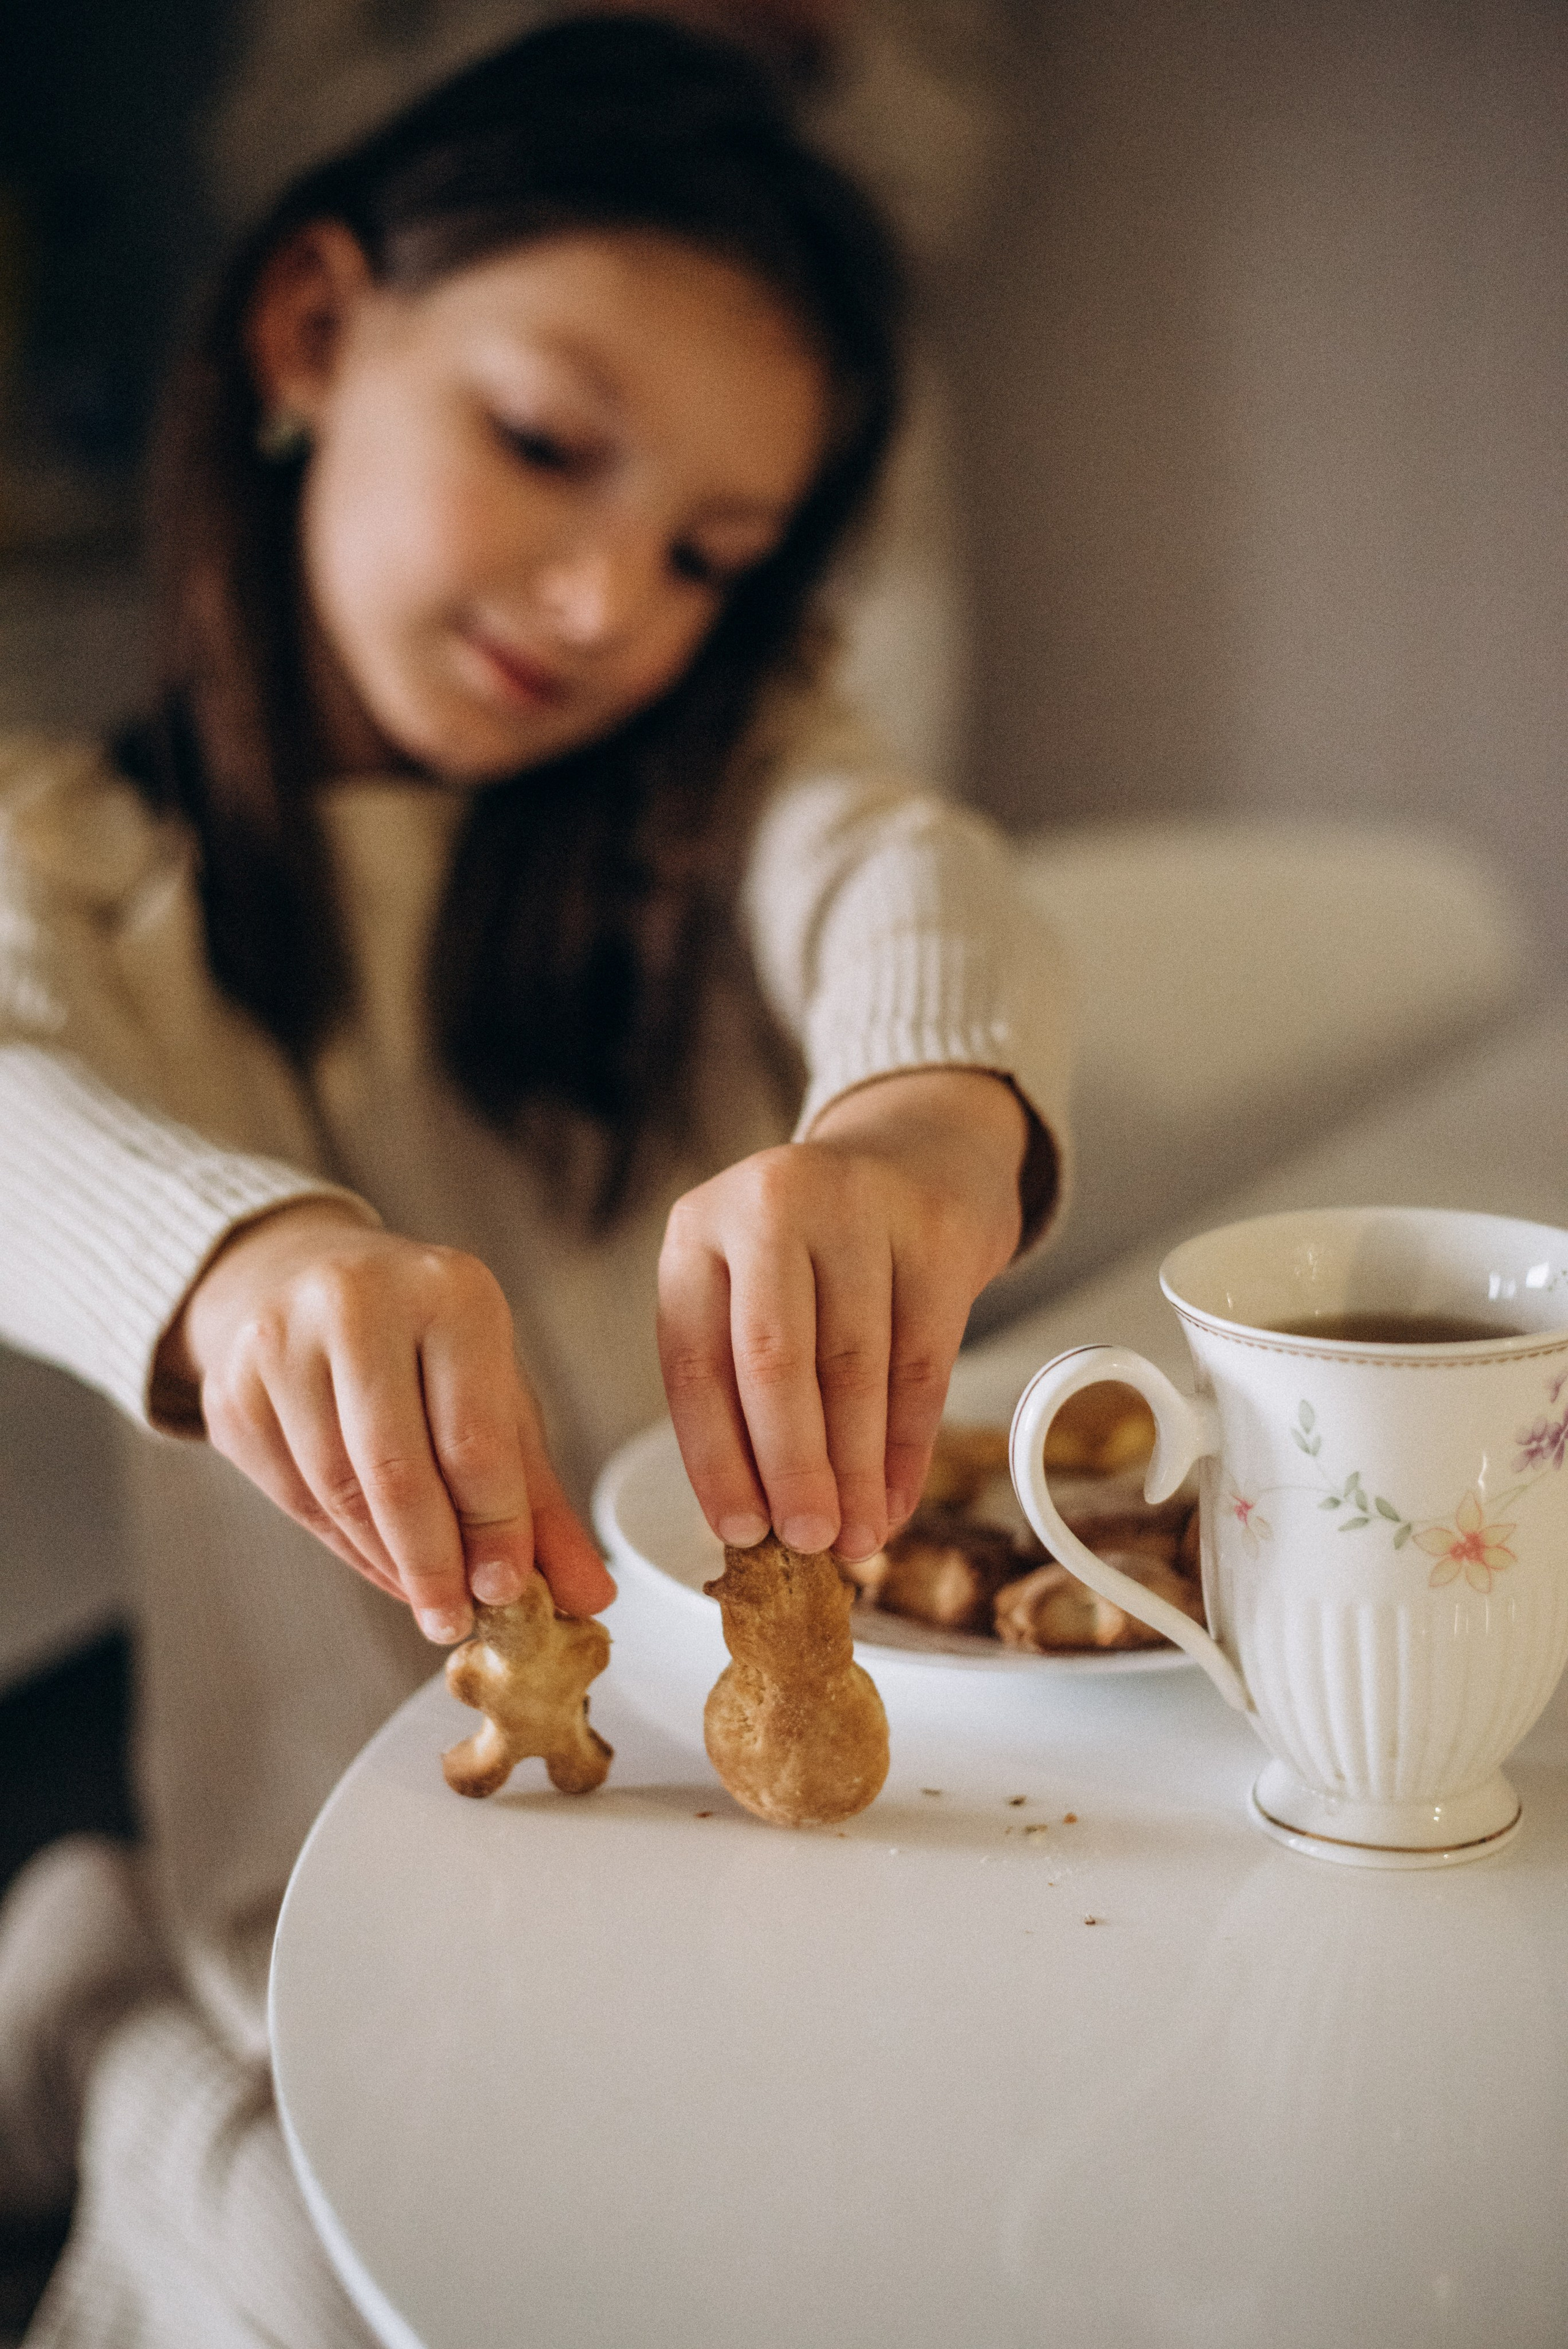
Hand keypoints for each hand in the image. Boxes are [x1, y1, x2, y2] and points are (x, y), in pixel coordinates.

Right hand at [157, 1203, 613, 1640]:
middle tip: (454, 1620)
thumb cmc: (423, 1345)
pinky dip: (343, 1544)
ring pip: (337, 1489)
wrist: (302, 1281)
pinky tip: (379, 1561)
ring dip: (388, 1561)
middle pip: (396, 1469)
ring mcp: (281, 1343)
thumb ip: (538, 1498)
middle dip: (433, 1563)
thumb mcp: (494, 1396)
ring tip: (426, 1598)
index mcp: (450, 1291)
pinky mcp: (232, 1390)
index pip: (474, 1436)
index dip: (494, 1527)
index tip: (507, 1591)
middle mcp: (359, 1301)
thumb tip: (588, 1596)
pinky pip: (292, 1494)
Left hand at [657, 1069, 1028, 1562]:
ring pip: (856, 1369)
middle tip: (808, 1542)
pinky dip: (909, 1445)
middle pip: (776, 1361)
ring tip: (859, 1538)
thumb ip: (739, 1380)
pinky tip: (899, 1496)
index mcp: (699, 1229)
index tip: (737, 1531)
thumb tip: (759, 1515)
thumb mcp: (750, 1286)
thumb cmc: (818, 1249)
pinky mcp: (935, 1231)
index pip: (696, 1361)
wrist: (919, 1156)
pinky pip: (923, 1362)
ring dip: (858, 1470)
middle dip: (793, 1467)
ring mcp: (859, 1208)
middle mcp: (771, 1204)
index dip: (716, 1457)